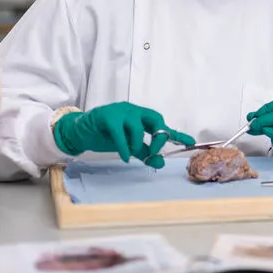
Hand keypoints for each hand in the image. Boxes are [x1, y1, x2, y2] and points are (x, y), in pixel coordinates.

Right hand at [53, 102, 193, 168]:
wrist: (81, 132)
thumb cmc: (106, 136)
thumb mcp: (129, 147)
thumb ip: (144, 153)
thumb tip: (160, 162)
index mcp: (141, 117)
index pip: (162, 124)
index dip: (176, 133)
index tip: (190, 142)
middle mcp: (133, 111)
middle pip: (155, 118)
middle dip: (159, 136)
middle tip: (155, 150)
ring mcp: (120, 111)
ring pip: (137, 127)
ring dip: (137, 144)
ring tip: (131, 153)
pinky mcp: (107, 116)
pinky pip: (120, 132)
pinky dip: (123, 147)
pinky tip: (124, 156)